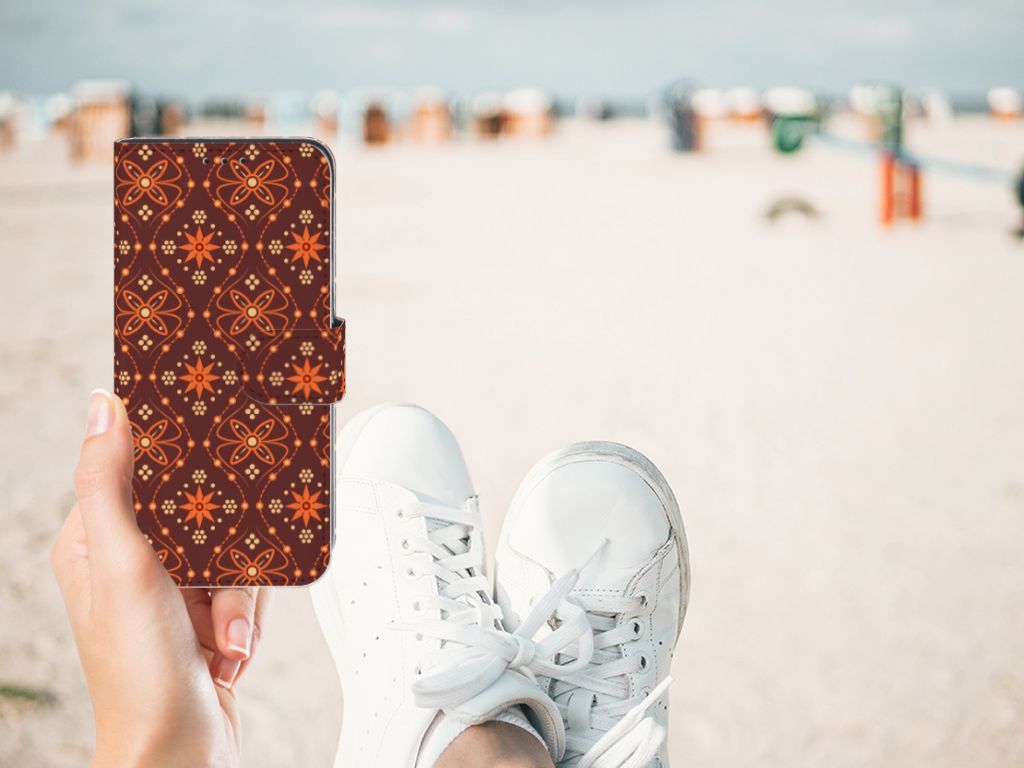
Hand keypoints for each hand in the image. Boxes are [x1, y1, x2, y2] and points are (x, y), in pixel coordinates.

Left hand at [51, 390, 270, 767]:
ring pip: (233, 546)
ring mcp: (172, 587)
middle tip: (216, 584)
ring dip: (238, 595)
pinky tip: (230, 647)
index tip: (210, 442)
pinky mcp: (205, 611)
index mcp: (95, 540)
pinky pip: (247, 582)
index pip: (137, 467)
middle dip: (223, 554)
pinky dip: (246, 616)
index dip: (177, 456)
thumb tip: (102, 407)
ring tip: (223, 635)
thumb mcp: (123, 567)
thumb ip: (109, 485)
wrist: (181, 752)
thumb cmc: (140, 674)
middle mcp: (132, 559)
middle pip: (202, 508)